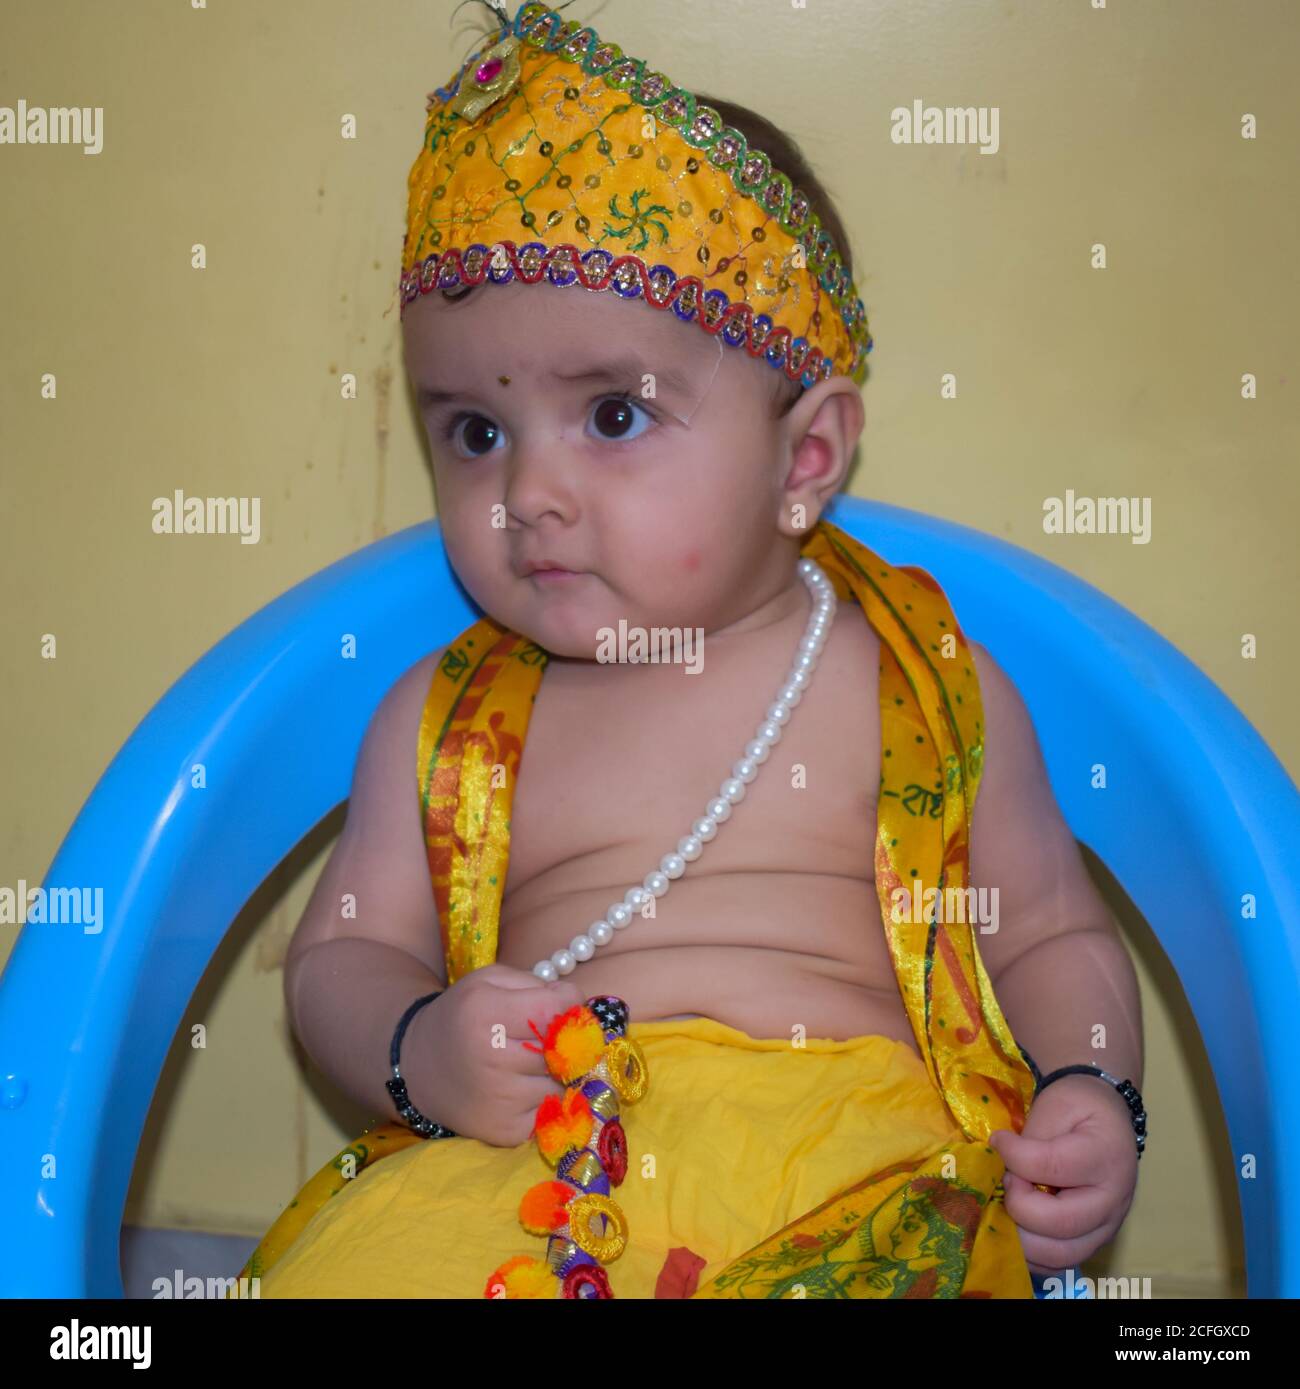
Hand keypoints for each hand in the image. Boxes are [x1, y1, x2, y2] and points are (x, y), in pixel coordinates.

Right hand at [410, 962, 584, 1147]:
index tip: (557, 1004)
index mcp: (484, 1013)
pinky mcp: (505, 1132)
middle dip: (565, 1039)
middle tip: (546, 1035)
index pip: (556, 1009)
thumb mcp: (489, 981)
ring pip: (563, 1082)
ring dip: (558, 1072)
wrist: (419, 1068)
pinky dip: (546, 1099)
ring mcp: (499, 1101)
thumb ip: (536, 984)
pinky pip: (553, 1112)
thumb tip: (576, 1005)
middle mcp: (491, 1059)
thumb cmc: (463, 1016)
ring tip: (530, 1063)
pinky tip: (522, 1088)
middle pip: (563, 1048)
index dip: (568, 1003)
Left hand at [988, 1074, 1138, 1277]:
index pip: (1053, 1167)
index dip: (1015, 1157)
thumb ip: (1031, 1137)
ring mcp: (1106, 1226)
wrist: (1107, 1118)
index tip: (999, 1141)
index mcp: (1105, 1156)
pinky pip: (1060, 1262)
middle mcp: (1113, 1200)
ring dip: (1022, 1236)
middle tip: (1007, 1181)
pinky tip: (1016, 1226)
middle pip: (1061, 1223)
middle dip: (1019, 1205)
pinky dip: (1032, 1253)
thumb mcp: (1055, 1105)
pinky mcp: (1094, 1240)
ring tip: (1008, 1205)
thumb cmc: (1078, 1107)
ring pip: (1061, 1253)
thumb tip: (1002, 1165)